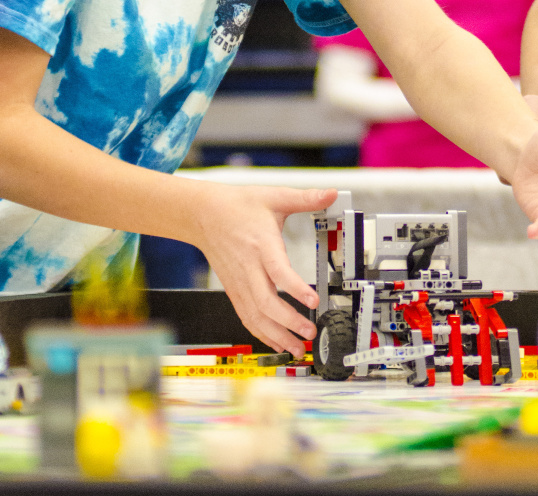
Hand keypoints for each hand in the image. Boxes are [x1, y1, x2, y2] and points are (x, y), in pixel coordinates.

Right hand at [194, 184, 336, 355]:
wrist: (203, 214)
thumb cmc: (238, 206)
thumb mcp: (274, 196)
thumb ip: (305, 198)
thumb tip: (331, 193)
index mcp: (261, 244)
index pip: (278, 271)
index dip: (295, 288)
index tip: (313, 300)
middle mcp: (249, 267)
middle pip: (266, 302)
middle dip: (289, 322)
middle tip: (310, 332)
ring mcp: (239, 282)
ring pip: (255, 316)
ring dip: (276, 335)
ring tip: (297, 348)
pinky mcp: (234, 290)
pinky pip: (247, 316)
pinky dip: (261, 333)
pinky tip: (277, 342)